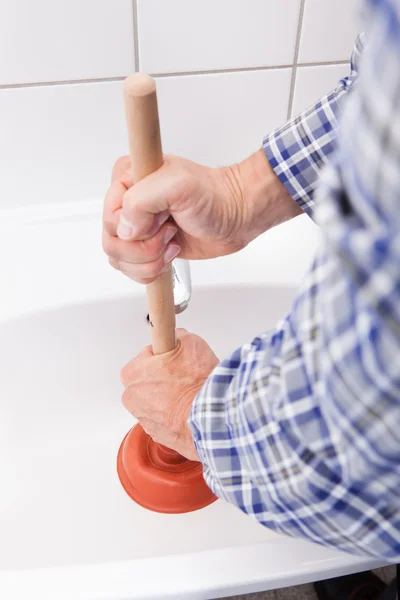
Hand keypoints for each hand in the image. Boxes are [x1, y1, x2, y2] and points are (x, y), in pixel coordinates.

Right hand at [103, 150, 300, 282]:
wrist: (235, 216)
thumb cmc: (214, 197)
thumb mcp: (178, 185)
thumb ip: (141, 200)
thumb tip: (125, 230)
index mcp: (127, 178)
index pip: (109, 217)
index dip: (135, 228)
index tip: (162, 219)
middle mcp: (127, 202)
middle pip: (112, 242)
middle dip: (144, 248)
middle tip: (170, 233)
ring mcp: (137, 227)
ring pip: (120, 260)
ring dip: (149, 260)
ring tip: (172, 242)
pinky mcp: (146, 247)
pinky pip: (131, 270)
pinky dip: (151, 270)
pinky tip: (171, 253)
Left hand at [120, 329, 218, 460]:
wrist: (211, 418)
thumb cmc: (196, 385)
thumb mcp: (191, 343)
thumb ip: (178, 336)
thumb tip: (179, 338)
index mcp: (133, 373)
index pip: (147, 355)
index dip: (166, 354)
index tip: (177, 358)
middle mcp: (132, 397)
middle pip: (149, 378)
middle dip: (164, 376)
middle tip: (185, 375)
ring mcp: (143, 418)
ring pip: (156, 399)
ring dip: (169, 395)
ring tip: (189, 393)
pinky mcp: (156, 433)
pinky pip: (163, 417)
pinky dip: (174, 413)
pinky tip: (189, 408)